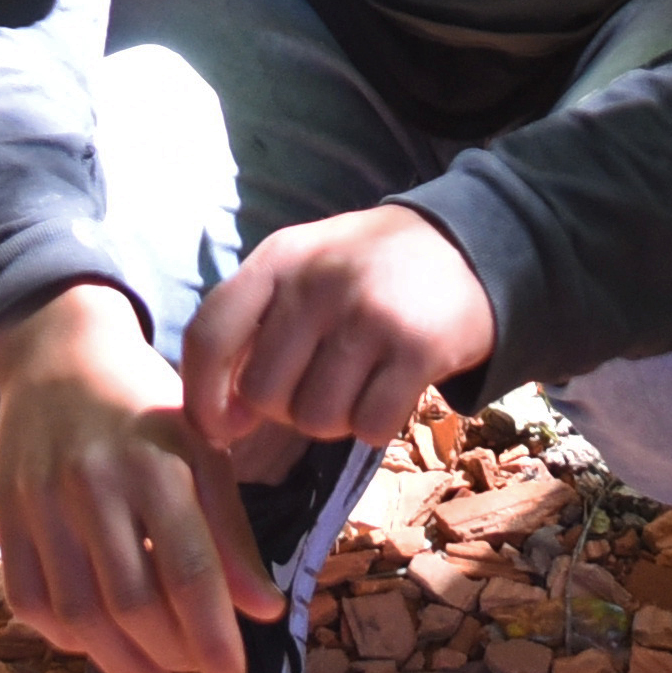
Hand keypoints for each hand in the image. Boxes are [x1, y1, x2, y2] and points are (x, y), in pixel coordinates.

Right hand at [0, 285, 276, 672]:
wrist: (59, 357)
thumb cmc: (147, 410)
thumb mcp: (205, 451)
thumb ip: (232, 533)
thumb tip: (264, 613)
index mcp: (158, 463)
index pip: (189, 572)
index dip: (214, 640)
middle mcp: (94, 482)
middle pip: (131, 603)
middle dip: (172, 656)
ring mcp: (40, 499)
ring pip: (77, 615)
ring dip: (122, 667)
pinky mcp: (4, 513)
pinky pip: (29, 601)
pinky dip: (66, 640)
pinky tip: (102, 648)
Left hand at [181, 204, 492, 473]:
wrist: (468, 245)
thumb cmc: (367, 269)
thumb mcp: (304, 268)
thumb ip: (257, 325)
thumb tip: (217, 417)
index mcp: (278, 258)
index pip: (210, 333)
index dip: (203, 394)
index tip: (221, 427)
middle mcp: (317, 282)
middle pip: (264, 393)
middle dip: (287, 409)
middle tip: (322, 384)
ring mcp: (368, 313)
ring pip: (317, 418)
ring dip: (337, 418)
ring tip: (360, 381)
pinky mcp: (418, 347)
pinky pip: (370, 427)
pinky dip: (377, 425)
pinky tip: (392, 389)